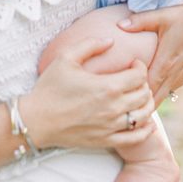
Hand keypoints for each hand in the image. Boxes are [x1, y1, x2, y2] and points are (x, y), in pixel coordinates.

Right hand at [19, 37, 155, 153]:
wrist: (36, 120)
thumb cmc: (50, 88)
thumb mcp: (66, 58)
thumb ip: (90, 45)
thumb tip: (110, 41)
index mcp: (107, 86)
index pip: (139, 75)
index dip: (140, 66)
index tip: (133, 63)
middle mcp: (113, 108)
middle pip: (144, 94)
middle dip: (144, 83)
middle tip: (135, 78)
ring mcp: (111, 127)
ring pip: (144, 115)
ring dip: (147, 103)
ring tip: (139, 96)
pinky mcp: (106, 140)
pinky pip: (135, 138)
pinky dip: (146, 130)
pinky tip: (146, 122)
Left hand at [117, 0, 182, 103]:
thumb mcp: (163, 15)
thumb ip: (140, 21)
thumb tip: (120, 25)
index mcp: (167, 62)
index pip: (147, 90)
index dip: (134, 94)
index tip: (121, 91)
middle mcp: (177, 74)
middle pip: (155, 98)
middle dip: (141, 101)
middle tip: (124, 98)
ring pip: (165, 95)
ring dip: (151, 96)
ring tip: (134, 93)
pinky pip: (173, 88)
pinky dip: (162, 89)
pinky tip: (152, 83)